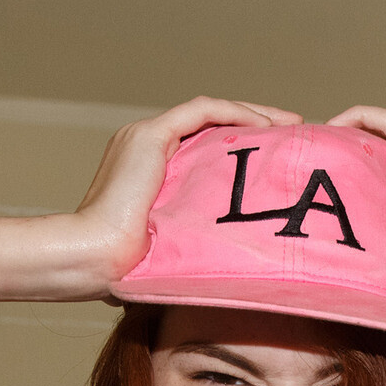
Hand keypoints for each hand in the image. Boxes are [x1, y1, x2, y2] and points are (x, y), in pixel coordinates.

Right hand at [67, 97, 301, 300]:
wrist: (92, 258)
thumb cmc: (124, 270)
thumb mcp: (167, 249)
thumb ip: (189, 243)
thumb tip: (220, 274)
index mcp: (146, 167)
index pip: (202, 143)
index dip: (241, 145)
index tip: (276, 156)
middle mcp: (144, 144)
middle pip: (210, 122)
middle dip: (255, 122)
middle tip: (293, 130)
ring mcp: (145, 137)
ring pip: (210, 111)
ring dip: (253, 113)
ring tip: (290, 123)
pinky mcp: (150, 136)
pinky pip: (203, 112)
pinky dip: (236, 114)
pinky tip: (266, 127)